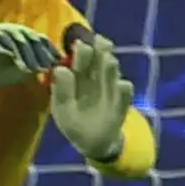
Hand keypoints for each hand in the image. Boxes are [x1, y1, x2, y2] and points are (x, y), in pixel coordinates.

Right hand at [0, 23, 61, 88]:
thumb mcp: (11, 73)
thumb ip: (27, 68)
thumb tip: (48, 69)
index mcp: (13, 37)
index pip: (35, 38)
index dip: (48, 49)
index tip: (57, 63)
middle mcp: (3, 31)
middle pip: (27, 35)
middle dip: (39, 51)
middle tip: (47, 66)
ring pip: (13, 37)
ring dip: (25, 52)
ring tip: (32, 68)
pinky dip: (6, 50)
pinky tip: (15, 62)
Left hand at [50, 34, 133, 161]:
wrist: (92, 143)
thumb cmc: (73, 121)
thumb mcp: (62, 109)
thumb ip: (61, 91)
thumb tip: (60, 69)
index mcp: (78, 77)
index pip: (80, 59)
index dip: (81, 50)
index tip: (80, 43)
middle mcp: (95, 78)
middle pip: (99, 60)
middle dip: (100, 50)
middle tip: (98, 42)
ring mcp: (110, 89)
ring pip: (112, 73)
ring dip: (111, 67)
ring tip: (108, 61)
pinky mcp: (121, 104)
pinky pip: (125, 95)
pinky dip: (124, 91)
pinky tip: (122, 86)